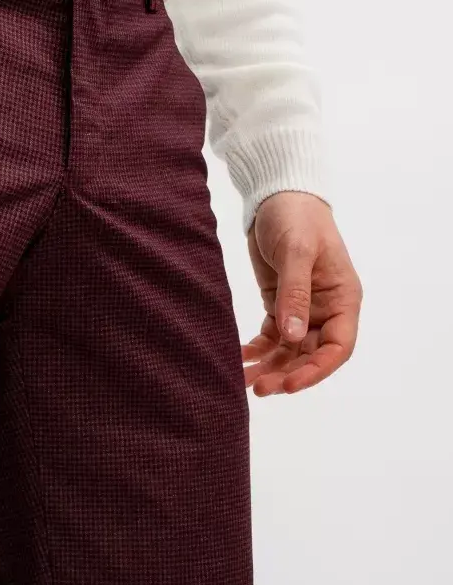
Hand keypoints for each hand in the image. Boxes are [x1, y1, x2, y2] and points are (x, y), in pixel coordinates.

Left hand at [242, 191, 361, 396]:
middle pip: (311, 354)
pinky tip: (239, 359)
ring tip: (245, 382)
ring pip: (289, 350)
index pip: (338, 347)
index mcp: (343, 299)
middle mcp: (326, 309)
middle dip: (288, 373)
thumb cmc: (297, 218)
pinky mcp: (280, 304)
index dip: (316, 370)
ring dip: (270, 367)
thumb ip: (295, 293)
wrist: (278, 196)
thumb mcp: (297, 252)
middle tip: (260, 388)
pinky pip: (271, 336)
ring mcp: (303, 309)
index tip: (291, 384)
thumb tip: (293, 335)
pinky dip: (257, 350)